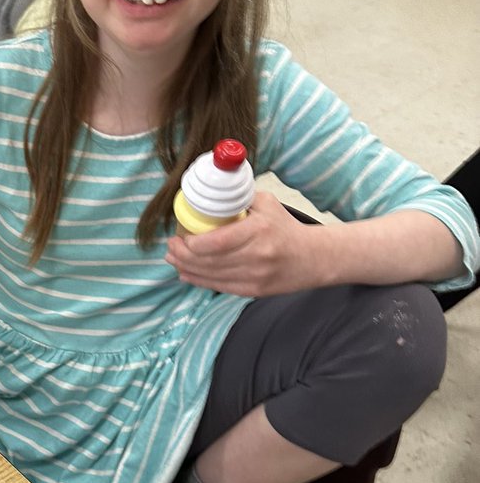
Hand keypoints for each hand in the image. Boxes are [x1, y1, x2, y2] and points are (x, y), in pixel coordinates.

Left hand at [166, 192, 326, 296]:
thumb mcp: (266, 203)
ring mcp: (255, 276)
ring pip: (210, 276)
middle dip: (182, 255)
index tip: (180, 235)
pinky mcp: (253, 290)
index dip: (191, 243)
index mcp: (258, 231)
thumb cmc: (286, 228)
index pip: (216, 242)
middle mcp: (256, 256)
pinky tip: (186, 273)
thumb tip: (209, 192)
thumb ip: (238, 198)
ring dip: (186, 268)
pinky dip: (199, 280)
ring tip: (173, 258)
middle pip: (208, 261)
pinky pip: (219, 287)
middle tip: (171, 246)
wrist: (313, 258)